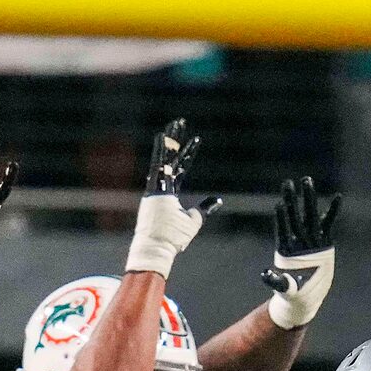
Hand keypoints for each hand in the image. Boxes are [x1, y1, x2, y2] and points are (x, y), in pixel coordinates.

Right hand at [127, 117, 220, 277]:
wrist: (158, 247)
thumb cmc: (173, 238)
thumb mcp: (194, 220)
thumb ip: (204, 208)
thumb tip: (218, 200)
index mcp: (168, 194)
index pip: (180, 169)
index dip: (188, 154)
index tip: (196, 140)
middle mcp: (161, 187)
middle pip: (171, 158)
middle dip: (176, 140)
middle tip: (180, 122)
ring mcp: (156, 188)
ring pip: (164, 159)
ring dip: (171, 141)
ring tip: (176, 124)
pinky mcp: (153, 190)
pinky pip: (158, 167)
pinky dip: (160, 151)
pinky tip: (163, 136)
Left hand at [263, 173, 338, 329]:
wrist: (306, 296)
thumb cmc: (293, 293)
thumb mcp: (284, 288)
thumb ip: (276, 281)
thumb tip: (264, 274)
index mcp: (286, 251)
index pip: (283, 231)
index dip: (282, 219)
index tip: (279, 205)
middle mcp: (298, 242)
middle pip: (295, 217)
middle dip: (292, 200)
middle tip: (288, 183)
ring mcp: (311, 240)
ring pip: (310, 215)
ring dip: (309, 198)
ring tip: (307, 180)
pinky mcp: (323, 242)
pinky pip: (328, 223)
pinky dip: (332, 211)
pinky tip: (337, 197)